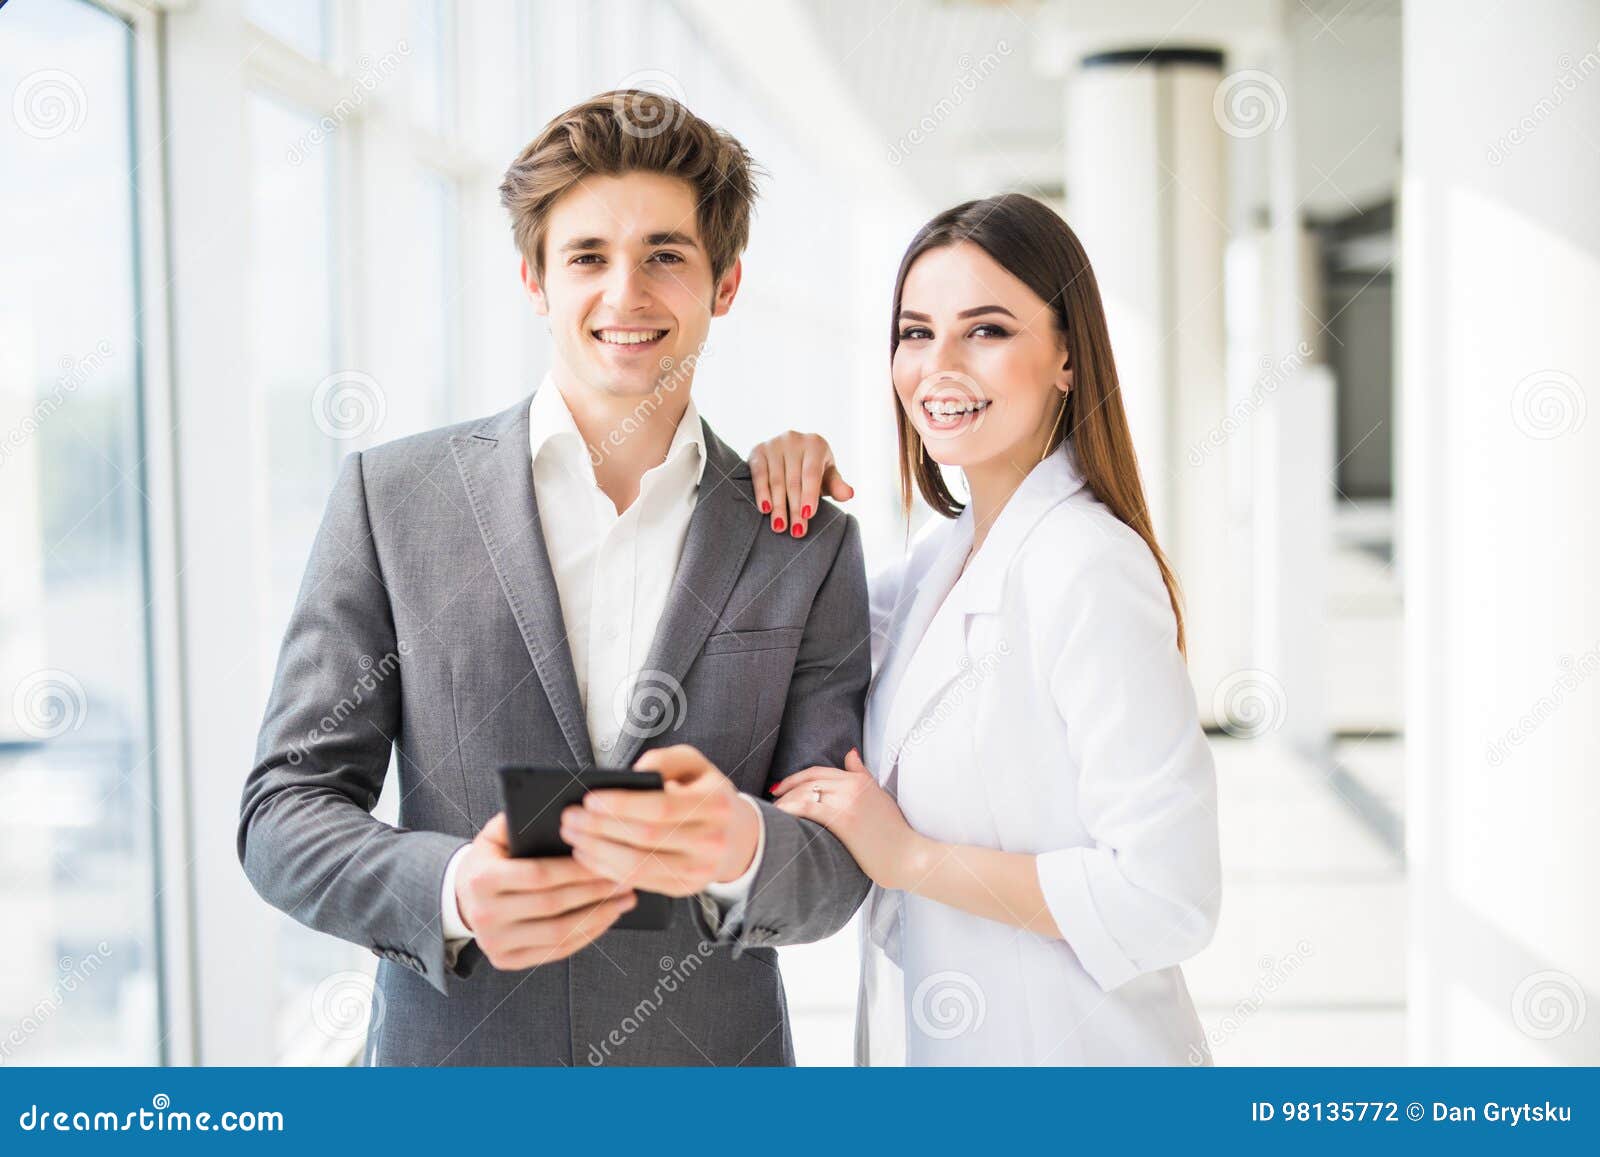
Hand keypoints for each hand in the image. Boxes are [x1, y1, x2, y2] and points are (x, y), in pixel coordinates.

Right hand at [454, 812, 637, 969]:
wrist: (463, 897)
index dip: (576, 869)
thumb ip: (523, 820)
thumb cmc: (492, 857)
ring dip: (597, 916)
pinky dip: (585, 935)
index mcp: (481, 879)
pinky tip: (606, 918)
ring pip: (557, 934)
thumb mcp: (497, 833)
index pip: (539, 874)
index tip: (606, 859)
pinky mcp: (506, 960)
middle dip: (594, 891)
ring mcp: (494, 943)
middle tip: (626, 879)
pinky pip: (555, 951)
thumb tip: (568, 813)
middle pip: (552, 905)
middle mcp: (484, 915)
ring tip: (625, 900)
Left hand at [559, 744, 759, 896]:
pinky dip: (607, 870)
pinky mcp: (684, 889)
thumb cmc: (705, 792)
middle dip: (601, 829)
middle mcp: (711, 841)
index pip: (661, 807)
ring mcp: (699, 870)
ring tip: (572, 837)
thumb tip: (630, 775)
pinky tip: (587, 855)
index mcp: (715, 804)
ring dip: (598, 853)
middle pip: (646, 839)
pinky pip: (639, 882)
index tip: (588, 799)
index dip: (622, 805)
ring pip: (638, 867)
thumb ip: (664, 760)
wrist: (737, 837)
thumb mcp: (694, 764)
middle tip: (569, 818)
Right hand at [748, 430, 853, 538]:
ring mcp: (774, 443)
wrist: (789, 455)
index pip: (811, 474)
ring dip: (778, 506)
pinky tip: (765, 510)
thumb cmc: (813, 470)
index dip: (809, 495)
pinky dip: (761, 493)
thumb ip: (837, 485)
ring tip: (780, 527)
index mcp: (815, 444)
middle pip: (793, 480)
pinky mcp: (758, 450)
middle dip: (794, 508)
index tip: (808, 515)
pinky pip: (759, 475)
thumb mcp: (827, 476)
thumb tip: (848, 494)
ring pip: (776, 480)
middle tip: (797, 531)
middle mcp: (794, 439)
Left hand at [770, 749, 929, 889]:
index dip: (796, 778)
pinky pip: (809, 808)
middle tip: (772, 797)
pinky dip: (790, 809)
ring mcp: (847, 801)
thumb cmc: (893, 830)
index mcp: (859, 779)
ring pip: (806, 792)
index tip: (781, 787)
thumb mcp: (879, 795)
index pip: (819, 771)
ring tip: (773, 811)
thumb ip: (862, 774)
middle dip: (786, 787)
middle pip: (809, 779)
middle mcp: (851, 785)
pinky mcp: (843, 819)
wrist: (906, 855)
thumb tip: (850, 753)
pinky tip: (780, 817)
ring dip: (785, 800)